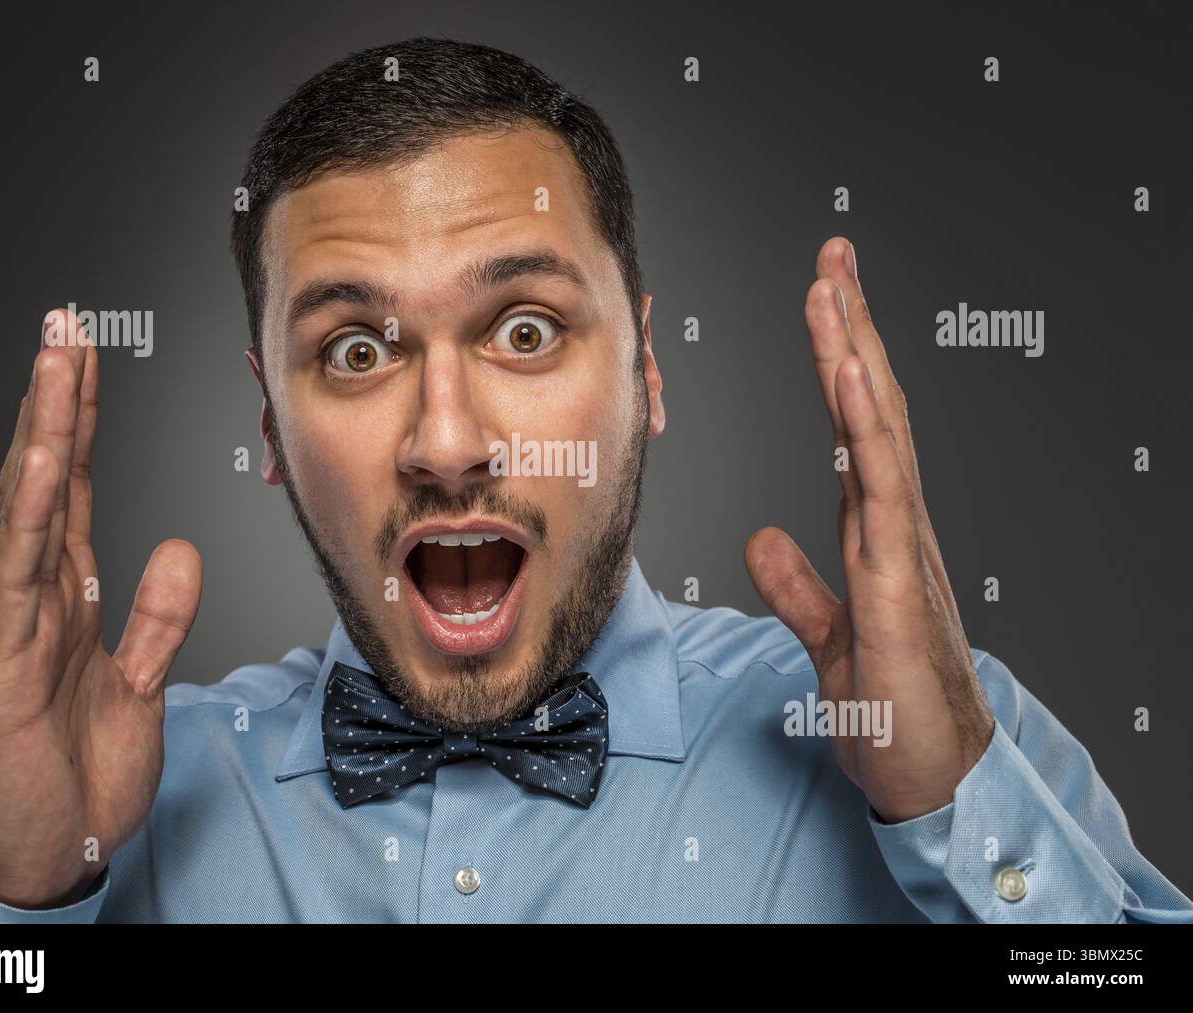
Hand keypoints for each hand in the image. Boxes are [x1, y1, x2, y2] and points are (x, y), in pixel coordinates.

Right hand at [0, 308, 202, 906]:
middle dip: (58, 400)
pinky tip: (38, 462)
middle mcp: (37, 599)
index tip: (90, 358)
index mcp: (69, 600)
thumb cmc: (80, 776)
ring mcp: (13, 626)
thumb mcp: (142, 685)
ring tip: (54, 359)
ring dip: (43, 431)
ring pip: (28, 510)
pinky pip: (16, 578)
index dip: (84, 424)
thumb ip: (158, 618)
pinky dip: (27, 517)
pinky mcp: (2, 665)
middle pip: (49, 481)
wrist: (50, 857)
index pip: (77, 492)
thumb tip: (180, 546)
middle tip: (66, 324)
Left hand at [744, 238, 994, 822]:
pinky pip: (881, 490)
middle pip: (870, 407)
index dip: (839, 360)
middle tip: (834, 256)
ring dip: (854, 353)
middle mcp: (894, 524)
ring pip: (877, 431)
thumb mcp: (828, 637)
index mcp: (876, 531)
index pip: (855, 427)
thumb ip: (797, 585)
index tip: (824, 299)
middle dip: (851, 327)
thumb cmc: (894, 709)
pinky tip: (849, 375)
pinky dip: (864, 427)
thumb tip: (762, 539)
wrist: (934, 777)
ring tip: (835, 284)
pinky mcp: (896, 583)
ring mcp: (901, 547)